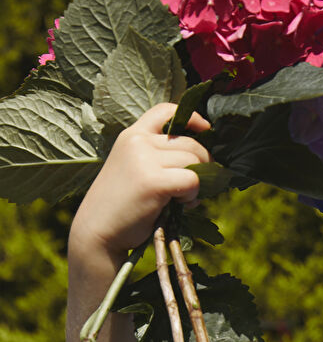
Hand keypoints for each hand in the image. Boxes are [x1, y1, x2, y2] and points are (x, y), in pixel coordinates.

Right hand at [70, 103, 211, 260]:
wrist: (97, 231)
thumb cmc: (121, 206)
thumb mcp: (134, 169)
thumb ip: (157, 157)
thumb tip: (200, 158)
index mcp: (131, 135)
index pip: (166, 110)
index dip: (192, 117)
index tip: (206, 130)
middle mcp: (137, 141)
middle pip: (190, 143)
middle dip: (203, 165)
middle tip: (194, 186)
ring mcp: (144, 159)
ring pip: (194, 161)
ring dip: (197, 183)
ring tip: (182, 199)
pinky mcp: (153, 181)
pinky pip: (192, 181)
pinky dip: (193, 195)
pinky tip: (181, 205)